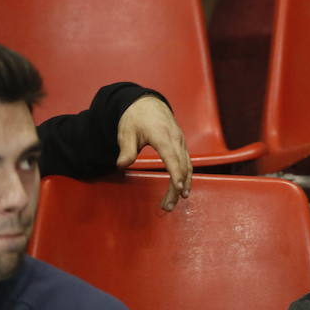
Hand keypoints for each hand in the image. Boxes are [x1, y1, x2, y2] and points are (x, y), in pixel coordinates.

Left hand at [116, 95, 191, 210]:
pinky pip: (188, 162)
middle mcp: (176, 138)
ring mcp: (181, 141)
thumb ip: (126, 150)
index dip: (176, 173)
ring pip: (188, 165)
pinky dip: (186, 176)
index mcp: (162, 135)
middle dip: (177, 187)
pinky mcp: (181, 144)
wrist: (147, 103)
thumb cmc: (135, 118)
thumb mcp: (126, 132)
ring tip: (175, 201)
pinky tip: (182, 188)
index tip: (178, 188)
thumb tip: (121, 165)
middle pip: (182, 166)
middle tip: (168, 206)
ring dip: (184, 184)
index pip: (172, 156)